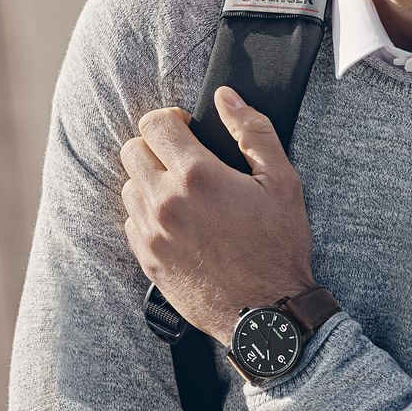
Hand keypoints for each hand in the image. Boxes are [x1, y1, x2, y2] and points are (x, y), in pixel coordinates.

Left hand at [119, 86, 316, 347]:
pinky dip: (148, 214)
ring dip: (150, 180)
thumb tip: (226, 97)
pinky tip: (178, 222)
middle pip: (132, 150)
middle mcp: (165, 202)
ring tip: (183, 193)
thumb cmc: (279, 248)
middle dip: (156, 146)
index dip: (172, 119)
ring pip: (129, 185)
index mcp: (197, 176)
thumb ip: (252, 131)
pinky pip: (131, 221)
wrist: (266, 314)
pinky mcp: (147, 259)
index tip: (188, 129)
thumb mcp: (282, 182)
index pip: (155, 123)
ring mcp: (152, 233)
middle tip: (184, 158)